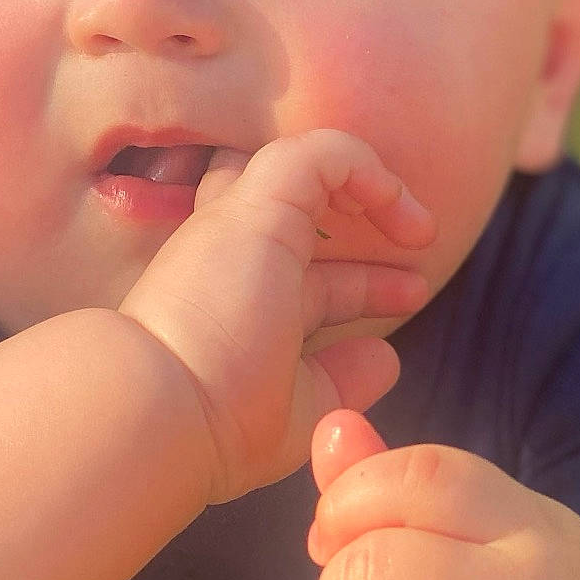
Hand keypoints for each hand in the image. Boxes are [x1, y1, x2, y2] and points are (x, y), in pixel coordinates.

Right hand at [118, 130, 434, 502]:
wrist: (161, 411)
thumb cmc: (218, 425)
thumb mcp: (298, 410)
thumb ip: (342, 380)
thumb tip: (385, 355)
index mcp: (232, 305)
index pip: (305, 276)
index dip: (363, 282)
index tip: (411, 297)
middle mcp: (227, 258)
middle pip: (295, 212)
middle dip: (360, 222)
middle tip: (418, 243)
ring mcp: (236, 226)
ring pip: (297, 165)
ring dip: (366, 184)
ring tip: (417, 224)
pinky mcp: (255, 205)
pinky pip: (322, 154)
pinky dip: (365, 168)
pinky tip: (398, 207)